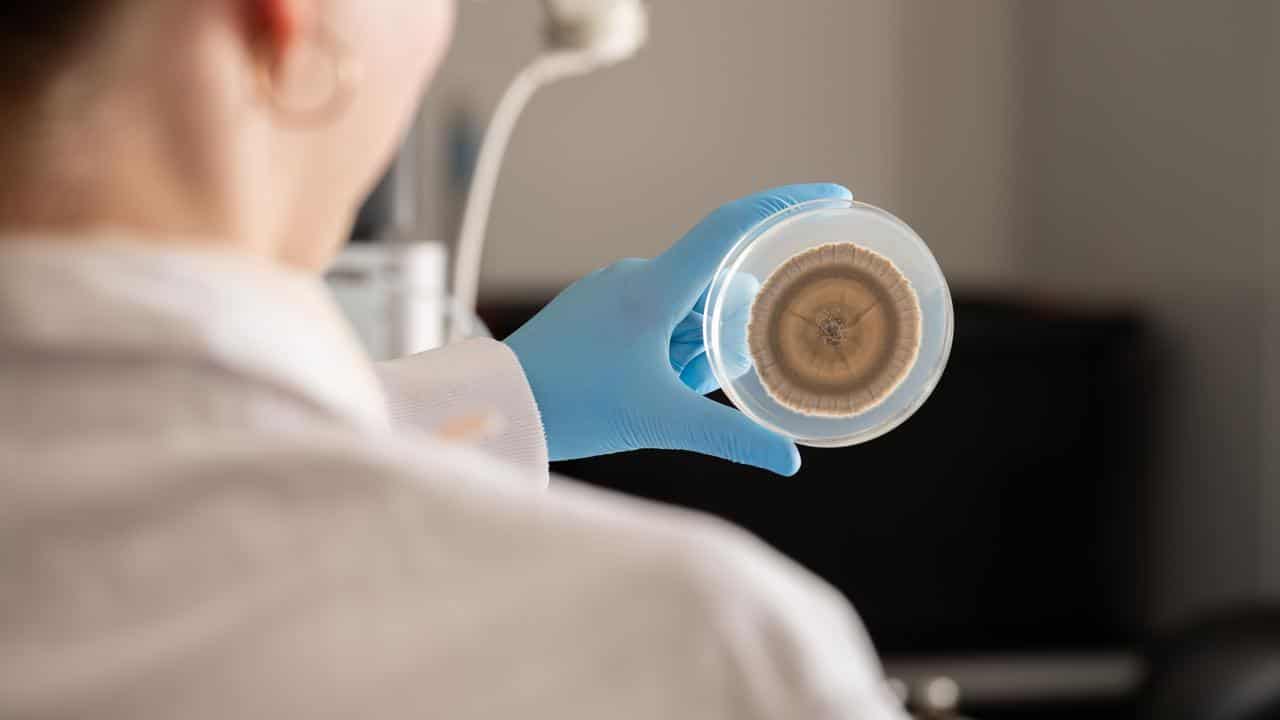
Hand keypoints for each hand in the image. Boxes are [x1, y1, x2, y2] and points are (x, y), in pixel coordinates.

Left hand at [504, 183, 852, 475]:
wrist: (500, 402)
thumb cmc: (574, 406)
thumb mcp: (660, 422)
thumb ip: (732, 438)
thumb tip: (791, 461)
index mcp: (656, 286)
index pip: (733, 226)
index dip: (786, 204)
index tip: (834, 196)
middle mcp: (636, 274)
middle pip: (716, 289)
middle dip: (720, 340)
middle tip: (688, 385)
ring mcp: (613, 287)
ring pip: (685, 308)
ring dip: (690, 351)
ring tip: (653, 392)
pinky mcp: (597, 305)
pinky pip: (654, 314)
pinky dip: (665, 349)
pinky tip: (639, 383)